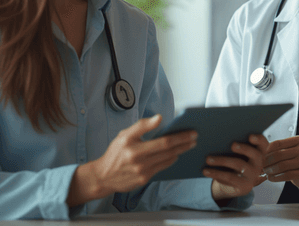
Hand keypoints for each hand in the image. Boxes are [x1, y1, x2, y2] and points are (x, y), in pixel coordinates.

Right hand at [67, 114, 196, 205]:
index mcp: (133, 146)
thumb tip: (159, 118)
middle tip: (195, 137)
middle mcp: (138, 160)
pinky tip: (177, 154)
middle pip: (168, 151)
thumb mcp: (124, 135)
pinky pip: (162, 168)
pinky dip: (171, 160)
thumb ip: (142, 125)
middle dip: (184, 144)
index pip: (162, 141)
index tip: (190, 132)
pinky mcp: (144, 179)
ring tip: (189, 145)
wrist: (103, 176)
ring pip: (167, 160)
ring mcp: (142, 171)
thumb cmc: (115, 153)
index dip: (179, 137)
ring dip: (181, 152)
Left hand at [206, 134, 268, 202]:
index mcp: (258, 152)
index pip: (264, 144)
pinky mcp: (244, 186)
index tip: (250, 136)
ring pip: (239, 164)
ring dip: (221, 160)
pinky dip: (216, 173)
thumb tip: (218, 135)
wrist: (232, 184)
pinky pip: (230, 178)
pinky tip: (206, 171)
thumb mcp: (236, 154)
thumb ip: (233, 146)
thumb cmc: (233, 162)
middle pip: (255, 154)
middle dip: (243, 148)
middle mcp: (259, 163)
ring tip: (208, 159)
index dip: (259, 139)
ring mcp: (253, 175)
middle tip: (232, 145)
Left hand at [263, 135, 298, 190]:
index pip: (278, 143)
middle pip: (279, 154)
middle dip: (267, 162)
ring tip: (267, 173)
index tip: (261, 156)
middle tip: (262, 166)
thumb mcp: (298, 150)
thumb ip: (284, 149)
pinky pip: (288, 175)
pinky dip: (277, 177)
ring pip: (282, 165)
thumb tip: (263, 152)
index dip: (266, 151)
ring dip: (271, 170)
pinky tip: (273, 178)